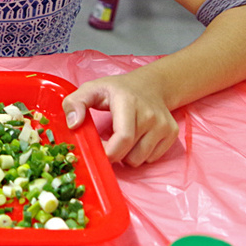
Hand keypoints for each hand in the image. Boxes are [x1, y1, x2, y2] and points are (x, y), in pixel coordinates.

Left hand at [62, 73, 178, 166]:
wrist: (151, 84)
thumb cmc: (117, 90)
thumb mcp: (91, 90)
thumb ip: (75, 103)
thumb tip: (73, 124)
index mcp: (128, 103)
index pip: (122, 138)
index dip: (108, 152)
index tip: (97, 149)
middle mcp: (150, 114)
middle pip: (129, 155)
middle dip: (114, 155)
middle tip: (107, 142)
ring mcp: (163, 125)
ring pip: (140, 160)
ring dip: (127, 156)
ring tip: (123, 138)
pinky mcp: (171, 133)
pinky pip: (152, 158)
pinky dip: (141, 155)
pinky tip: (136, 139)